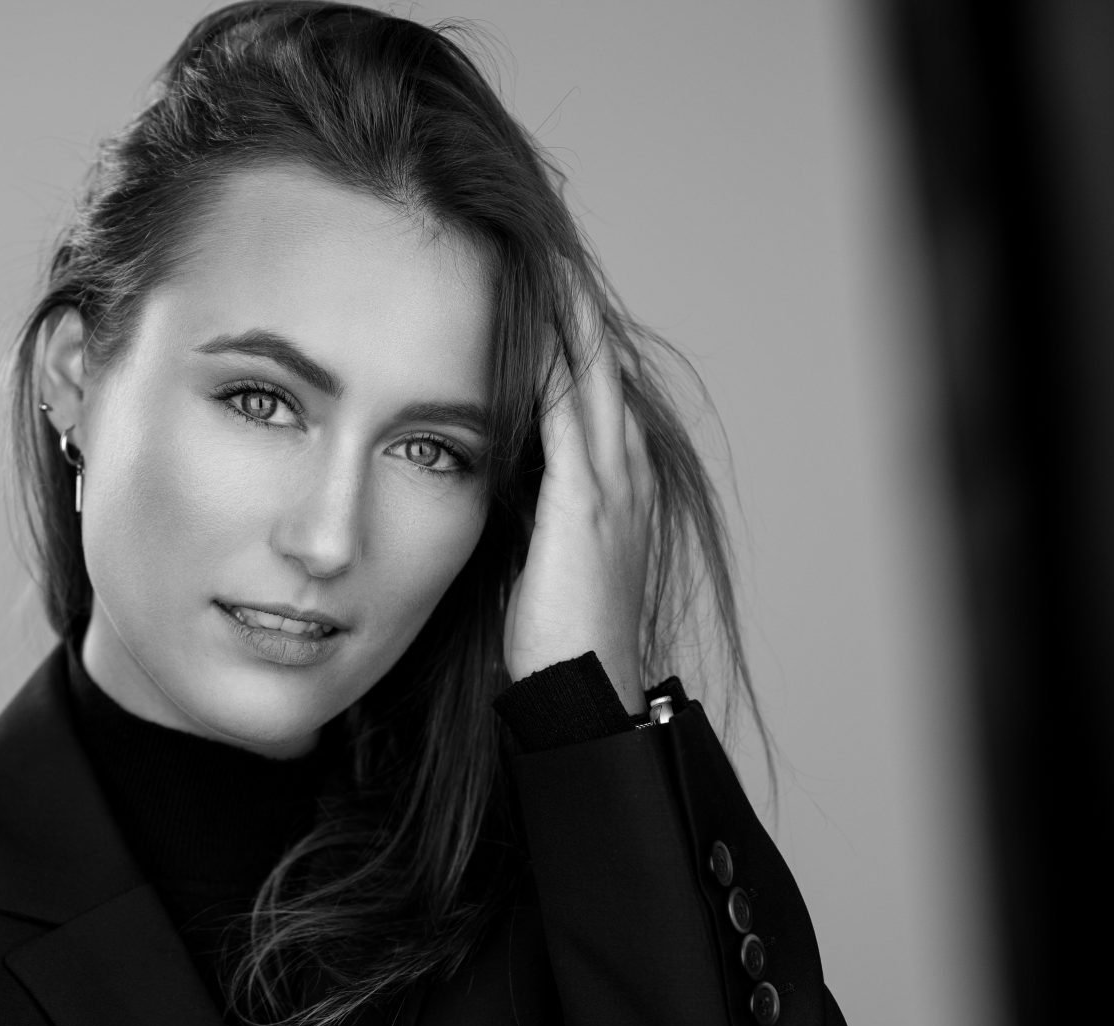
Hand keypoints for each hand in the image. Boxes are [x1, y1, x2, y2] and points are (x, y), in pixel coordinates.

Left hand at [502, 292, 654, 705]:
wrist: (584, 687)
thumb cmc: (557, 637)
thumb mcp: (541, 556)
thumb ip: (529, 509)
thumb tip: (489, 477)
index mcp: (619, 485)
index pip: (596, 392)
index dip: (572, 340)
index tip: (542, 291)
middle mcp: (625, 473)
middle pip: (601, 367)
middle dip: (573, 309)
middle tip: (544, 250)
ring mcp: (612, 484)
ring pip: (591, 376)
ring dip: (565, 319)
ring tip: (540, 262)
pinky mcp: (585, 500)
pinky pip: (567, 413)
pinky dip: (550, 365)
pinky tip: (529, 326)